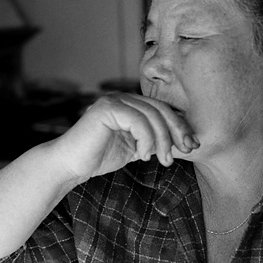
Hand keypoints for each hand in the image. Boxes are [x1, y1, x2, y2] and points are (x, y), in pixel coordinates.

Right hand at [51, 93, 198, 182]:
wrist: (70, 164)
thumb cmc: (98, 157)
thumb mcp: (134, 148)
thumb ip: (152, 140)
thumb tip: (181, 141)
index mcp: (130, 104)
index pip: (162, 109)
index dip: (180, 126)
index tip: (192, 146)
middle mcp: (123, 98)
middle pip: (161, 109)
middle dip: (176, 132)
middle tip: (184, 152)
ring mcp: (114, 100)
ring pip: (152, 115)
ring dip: (162, 140)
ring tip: (162, 160)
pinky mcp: (107, 108)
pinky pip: (137, 120)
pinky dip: (146, 139)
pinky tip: (142, 156)